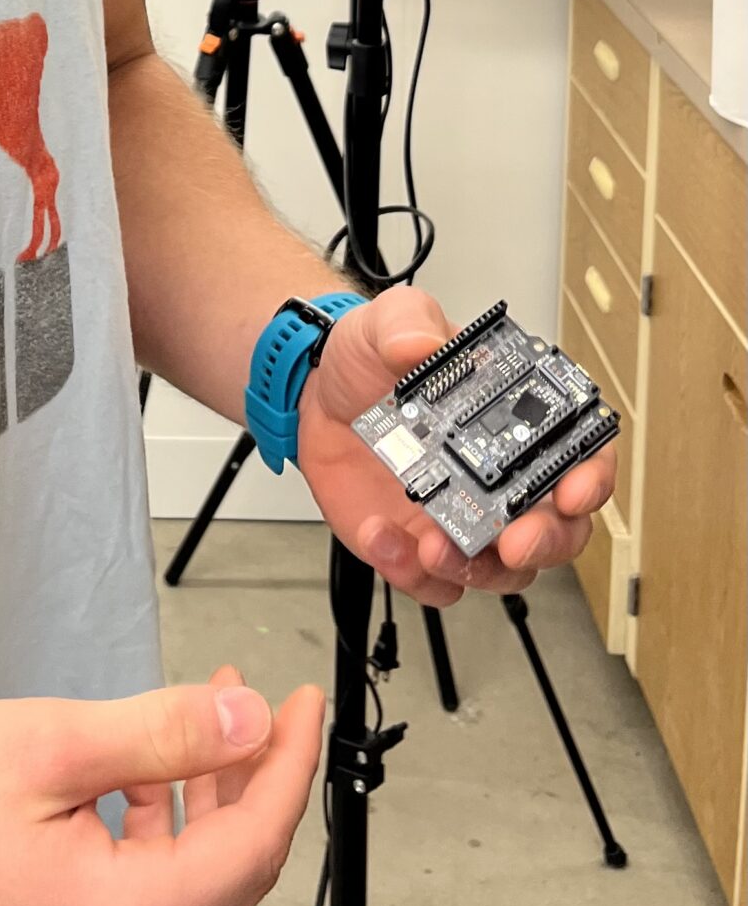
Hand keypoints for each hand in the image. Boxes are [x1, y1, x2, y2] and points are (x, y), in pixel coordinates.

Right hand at [0, 674, 324, 905]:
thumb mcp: (55, 746)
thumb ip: (163, 733)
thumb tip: (250, 720)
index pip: (257, 844)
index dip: (288, 764)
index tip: (301, 704)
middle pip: (239, 868)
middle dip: (255, 775)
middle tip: (254, 697)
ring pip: (202, 878)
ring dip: (213, 795)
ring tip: (202, 715)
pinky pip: (161, 893)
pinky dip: (170, 828)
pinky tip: (148, 772)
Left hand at [296, 285, 618, 607]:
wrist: (314, 397)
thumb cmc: (369, 361)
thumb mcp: (388, 323)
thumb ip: (407, 324)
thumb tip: (423, 343)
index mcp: (513, 420)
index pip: (580, 453)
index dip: (590, 477)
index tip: (574, 491)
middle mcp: (500, 477)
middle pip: (557, 530)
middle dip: (545, 543)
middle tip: (515, 541)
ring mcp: (463, 517)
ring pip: (502, 571)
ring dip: (478, 570)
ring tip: (433, 548)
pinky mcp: (420, 545)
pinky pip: (435, 582)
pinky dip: (414, 574)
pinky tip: (383, 539)